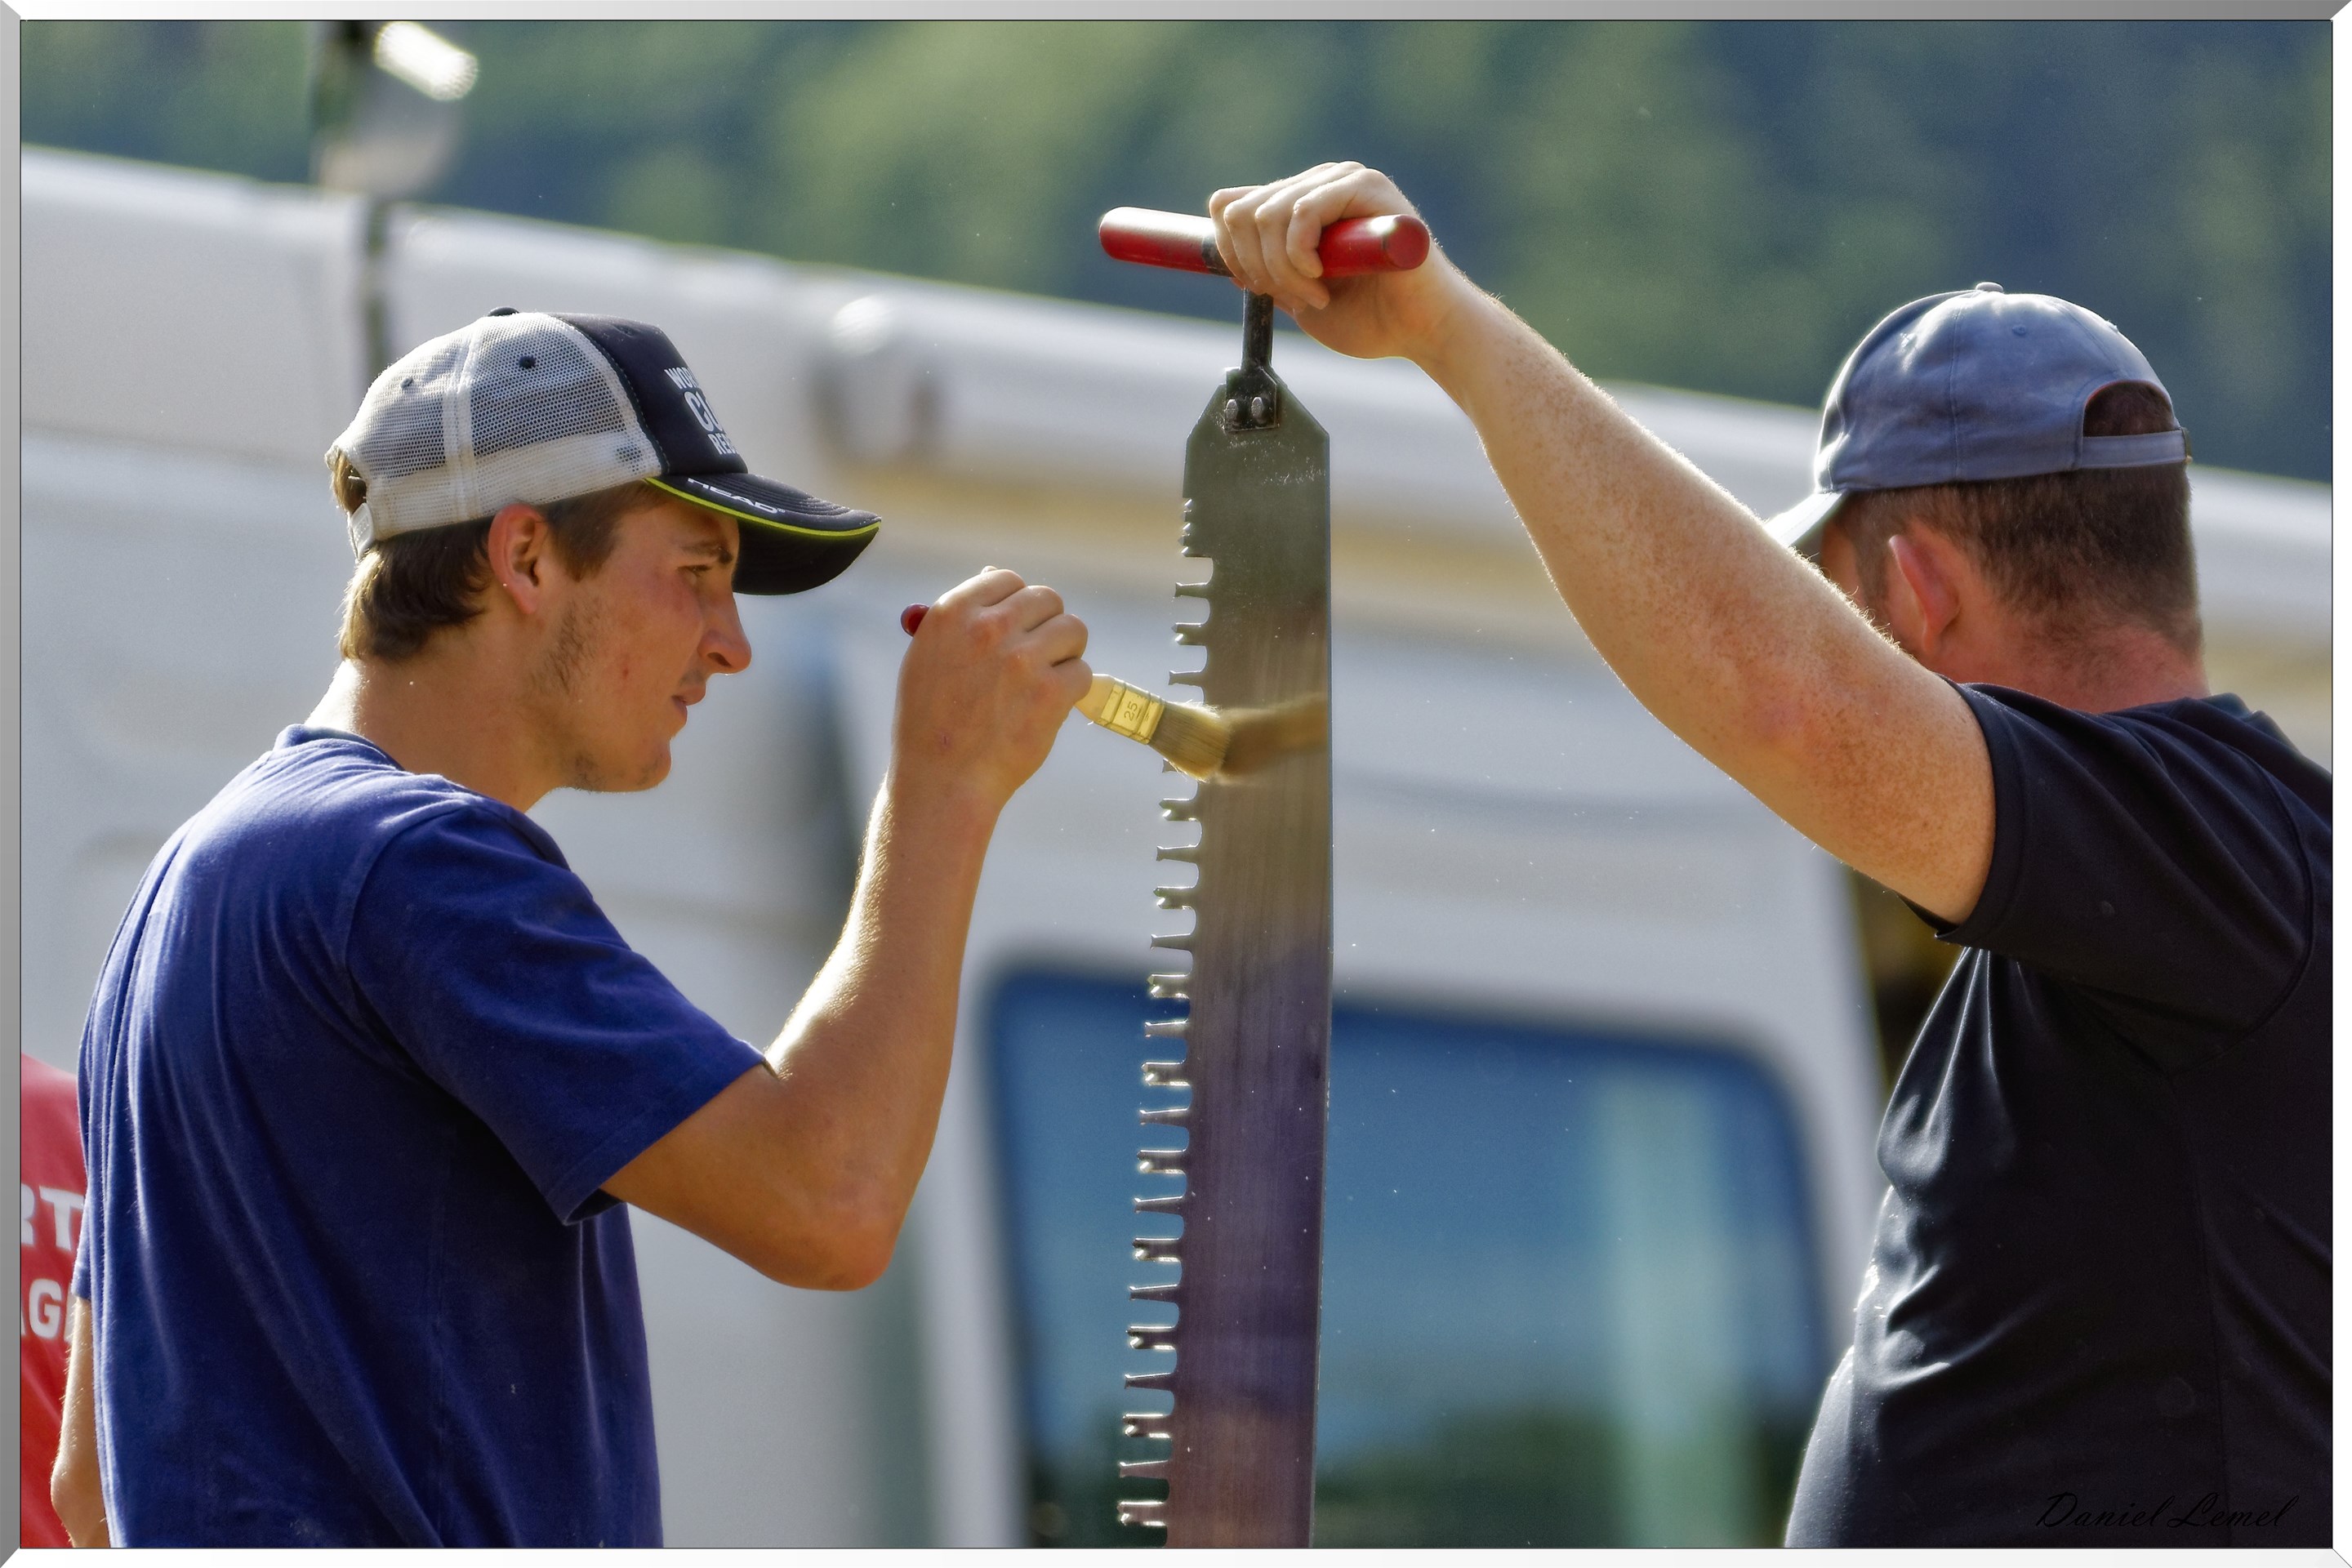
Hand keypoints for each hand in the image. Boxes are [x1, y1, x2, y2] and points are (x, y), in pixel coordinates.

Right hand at [892, 568, 1088, 816]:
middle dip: (1048, 624)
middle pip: (1047, 598)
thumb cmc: (931, 724)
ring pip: (1073, 629)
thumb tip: (994, 575)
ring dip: (1066, 652)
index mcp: (954, 613)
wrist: (942, 781)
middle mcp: (990, 628)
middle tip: (1040, 654)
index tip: (1018, 627)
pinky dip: (1072, 689)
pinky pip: (1082, 671)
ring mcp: (1022, 659)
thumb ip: (962, 618)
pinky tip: (1050, 707)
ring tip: (1047, 679)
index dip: (1018, 602)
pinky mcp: (1051, 692)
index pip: (1007, 579)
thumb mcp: (928, 657)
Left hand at [1208, 161, 1475, 364]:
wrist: (1424, 330)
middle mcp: (1318, 184)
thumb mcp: (1300, 297)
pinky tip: (1324, 280)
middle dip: (1255, 267)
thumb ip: (1267, 273)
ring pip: (1265, 215)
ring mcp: (1341, 180)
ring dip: (1280, 269)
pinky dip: (1298, 258)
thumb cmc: (1372, 319)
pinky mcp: (1366, 186)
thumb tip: (1227, 259)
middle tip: (1294, 298)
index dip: (1230, 252)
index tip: (1259, 289)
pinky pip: (1300, 212)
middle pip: (1239, 212)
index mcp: (1300, 204)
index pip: (1231, 205)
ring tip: (1315, 296)